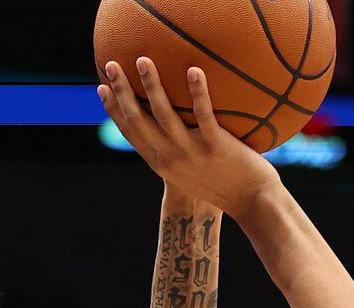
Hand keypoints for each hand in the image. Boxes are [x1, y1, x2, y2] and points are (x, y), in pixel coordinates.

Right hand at [97, 57, 282, 216]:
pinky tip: (193, 69)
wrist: (252, 202)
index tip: (101, 88)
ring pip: (163, 114)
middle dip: (121, 91)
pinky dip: (197, 92)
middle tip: (112, 64)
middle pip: (138, 119)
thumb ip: (183, 149)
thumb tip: (182, 122)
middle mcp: (170, 157)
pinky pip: (203, 114)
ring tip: (143, 60)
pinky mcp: (214, 146)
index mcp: (161, 163)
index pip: (130, 132)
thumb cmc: (228, 184)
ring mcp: (191, 152)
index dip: (113, 110)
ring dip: (151, 85)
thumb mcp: (194, 171)